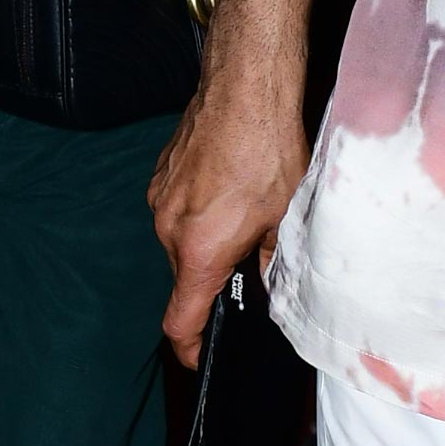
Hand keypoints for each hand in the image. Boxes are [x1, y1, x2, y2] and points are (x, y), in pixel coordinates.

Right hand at [151, 65, 308, 365]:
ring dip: (208, 242)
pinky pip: (177, 210)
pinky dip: (200, 213)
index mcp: (199, 251)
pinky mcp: (160, 175)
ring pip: (182, 241)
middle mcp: (169, 229)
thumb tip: (271, 288)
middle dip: (214, 280)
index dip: (191, 348)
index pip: (180, 320)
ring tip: (245, 216)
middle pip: (185, 278)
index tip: (202, 358)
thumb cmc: (268, 149)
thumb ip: (273, 263)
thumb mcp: (285, 217)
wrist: (244, 86)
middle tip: (251, 265)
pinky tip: (230, 188)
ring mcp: (159, 199)